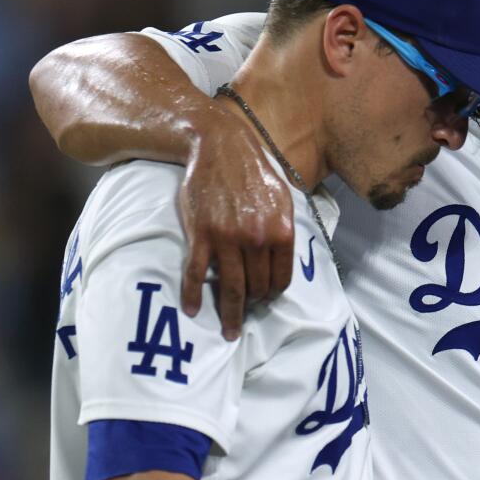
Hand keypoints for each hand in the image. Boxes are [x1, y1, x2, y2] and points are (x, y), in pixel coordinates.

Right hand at [178, 120, 295, 340]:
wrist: (220, 147)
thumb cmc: (254, 172)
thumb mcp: (283, 197)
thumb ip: (286, 228)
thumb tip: (286, 256)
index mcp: (282, 232)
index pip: (281, 279)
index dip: (273, 294)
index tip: (265, 300)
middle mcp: (258, 240)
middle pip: (257, 288)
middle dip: (253, 303)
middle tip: (245, 312)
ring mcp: (228, 240)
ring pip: (231, 288)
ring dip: (229, 315)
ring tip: (228, 332)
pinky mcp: (202, 235)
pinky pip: (197, 274)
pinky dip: (194, 295)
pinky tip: (193, 310)